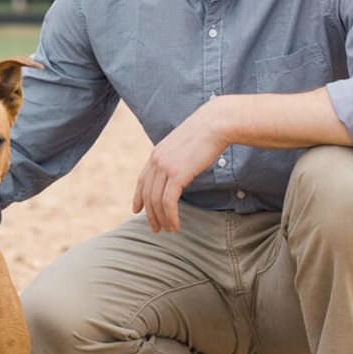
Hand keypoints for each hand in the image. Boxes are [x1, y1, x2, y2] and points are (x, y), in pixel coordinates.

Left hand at [133, 102, 225, 232]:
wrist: (215, 124)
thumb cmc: (207, 134)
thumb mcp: (184, 146)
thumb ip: (177, 158)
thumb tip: (180, 171)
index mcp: (156, 153)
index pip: (142, 180)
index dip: (138, 197)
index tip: (136, 210)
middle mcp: (156, 160)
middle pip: (148, 194)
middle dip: (150, 214)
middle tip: (156, 229)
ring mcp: (164, 167)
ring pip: (156, 200)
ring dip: (162, 218)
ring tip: (169, 229)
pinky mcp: (176, 174)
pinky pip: (168, 201)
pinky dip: (170, 216)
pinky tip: (176, 225)